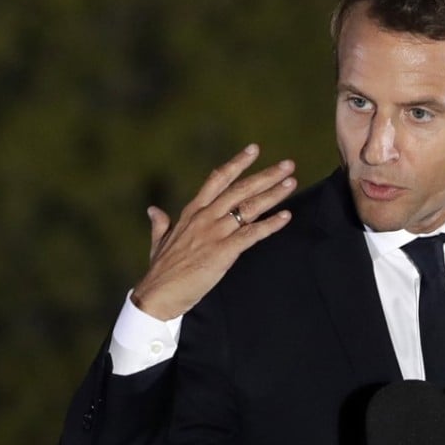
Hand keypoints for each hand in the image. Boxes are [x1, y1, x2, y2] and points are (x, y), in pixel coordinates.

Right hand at [131, 144, 296, 319]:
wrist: (158, 294)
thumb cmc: (161, 271)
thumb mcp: (159, 242)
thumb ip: (160, 223)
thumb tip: (153, 210)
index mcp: (192, 212)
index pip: (217, 180)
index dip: (237, 164)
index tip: (254, 149)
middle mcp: (204, 217)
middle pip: (240, 189)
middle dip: (266, 175)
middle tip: (288, 164)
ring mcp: (214, 233)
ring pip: (248, 208)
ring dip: (273, 195)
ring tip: (291, 183)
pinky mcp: (223, 252)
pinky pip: (251, 234)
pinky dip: (270, 225)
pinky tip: (286, 217)